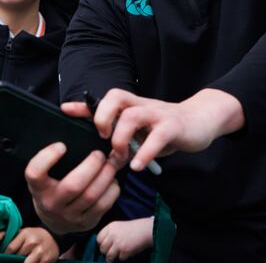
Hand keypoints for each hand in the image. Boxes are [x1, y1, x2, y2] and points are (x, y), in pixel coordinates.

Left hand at [5, 227, 59, 262]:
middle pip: (17, 257)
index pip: (11, 248)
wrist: (54, 237)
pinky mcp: (46, 260)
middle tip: (10, 260)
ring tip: (21, 260)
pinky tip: (29, 261)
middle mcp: (32, 242)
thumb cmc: (35, 236)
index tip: (3, 258)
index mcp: (25, 234)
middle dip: (13, 261)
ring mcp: (40, 252)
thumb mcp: (25, 233)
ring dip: (22, 262)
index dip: (5, 255)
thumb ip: (14, 239)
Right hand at [25, 142, 119, 234]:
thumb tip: (75, 128)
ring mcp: (69, 216)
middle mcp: (51, 203)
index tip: (62, 145)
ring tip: (110, 164)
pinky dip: (111, 190)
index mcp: (37, 187)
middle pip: (73, 185)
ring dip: (106, 176)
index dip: (47, 157)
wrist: (54, 220)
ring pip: (91, 196)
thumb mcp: (44, 175)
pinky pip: (103, 206)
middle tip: (99, 154)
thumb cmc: (51, 187)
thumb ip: (51, 157)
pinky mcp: (85, 223)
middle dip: (91, 166)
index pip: (35, 173)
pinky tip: (112, 180)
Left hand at [78, 87, 243, 171]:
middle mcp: (140, 106)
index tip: (65, 110)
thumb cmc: (164, 128)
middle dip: (103, 116)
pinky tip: (137, 166)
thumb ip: (120, 140)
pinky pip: (158, 137)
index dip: (84, 106)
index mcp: (130, 107)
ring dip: (121, 137)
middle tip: (101, 136)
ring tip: (119, 155)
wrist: (200, 121)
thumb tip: (101, 157)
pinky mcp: (173, 127)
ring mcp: (157, 114)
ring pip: (133, 116)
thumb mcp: (139, 132)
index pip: (103, 101)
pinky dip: (145, 152)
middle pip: (116, 97)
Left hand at [97, 218, 153, 261]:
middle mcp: (112, 235)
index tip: (105, 246)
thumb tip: (102, 244)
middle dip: (105, 252)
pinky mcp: (125, 251)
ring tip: (114, 258)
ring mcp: (118, 243)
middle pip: (102, 248)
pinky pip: (119, 258)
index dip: (101, 244)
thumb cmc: (133, 228)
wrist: (146, 230)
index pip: (98, 238)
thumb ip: (109, 233)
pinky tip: (126, 254)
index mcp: (110, 227)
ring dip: (111, 258)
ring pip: (108, 256)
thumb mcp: (118, 226)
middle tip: (110, 253)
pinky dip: (122, 258)